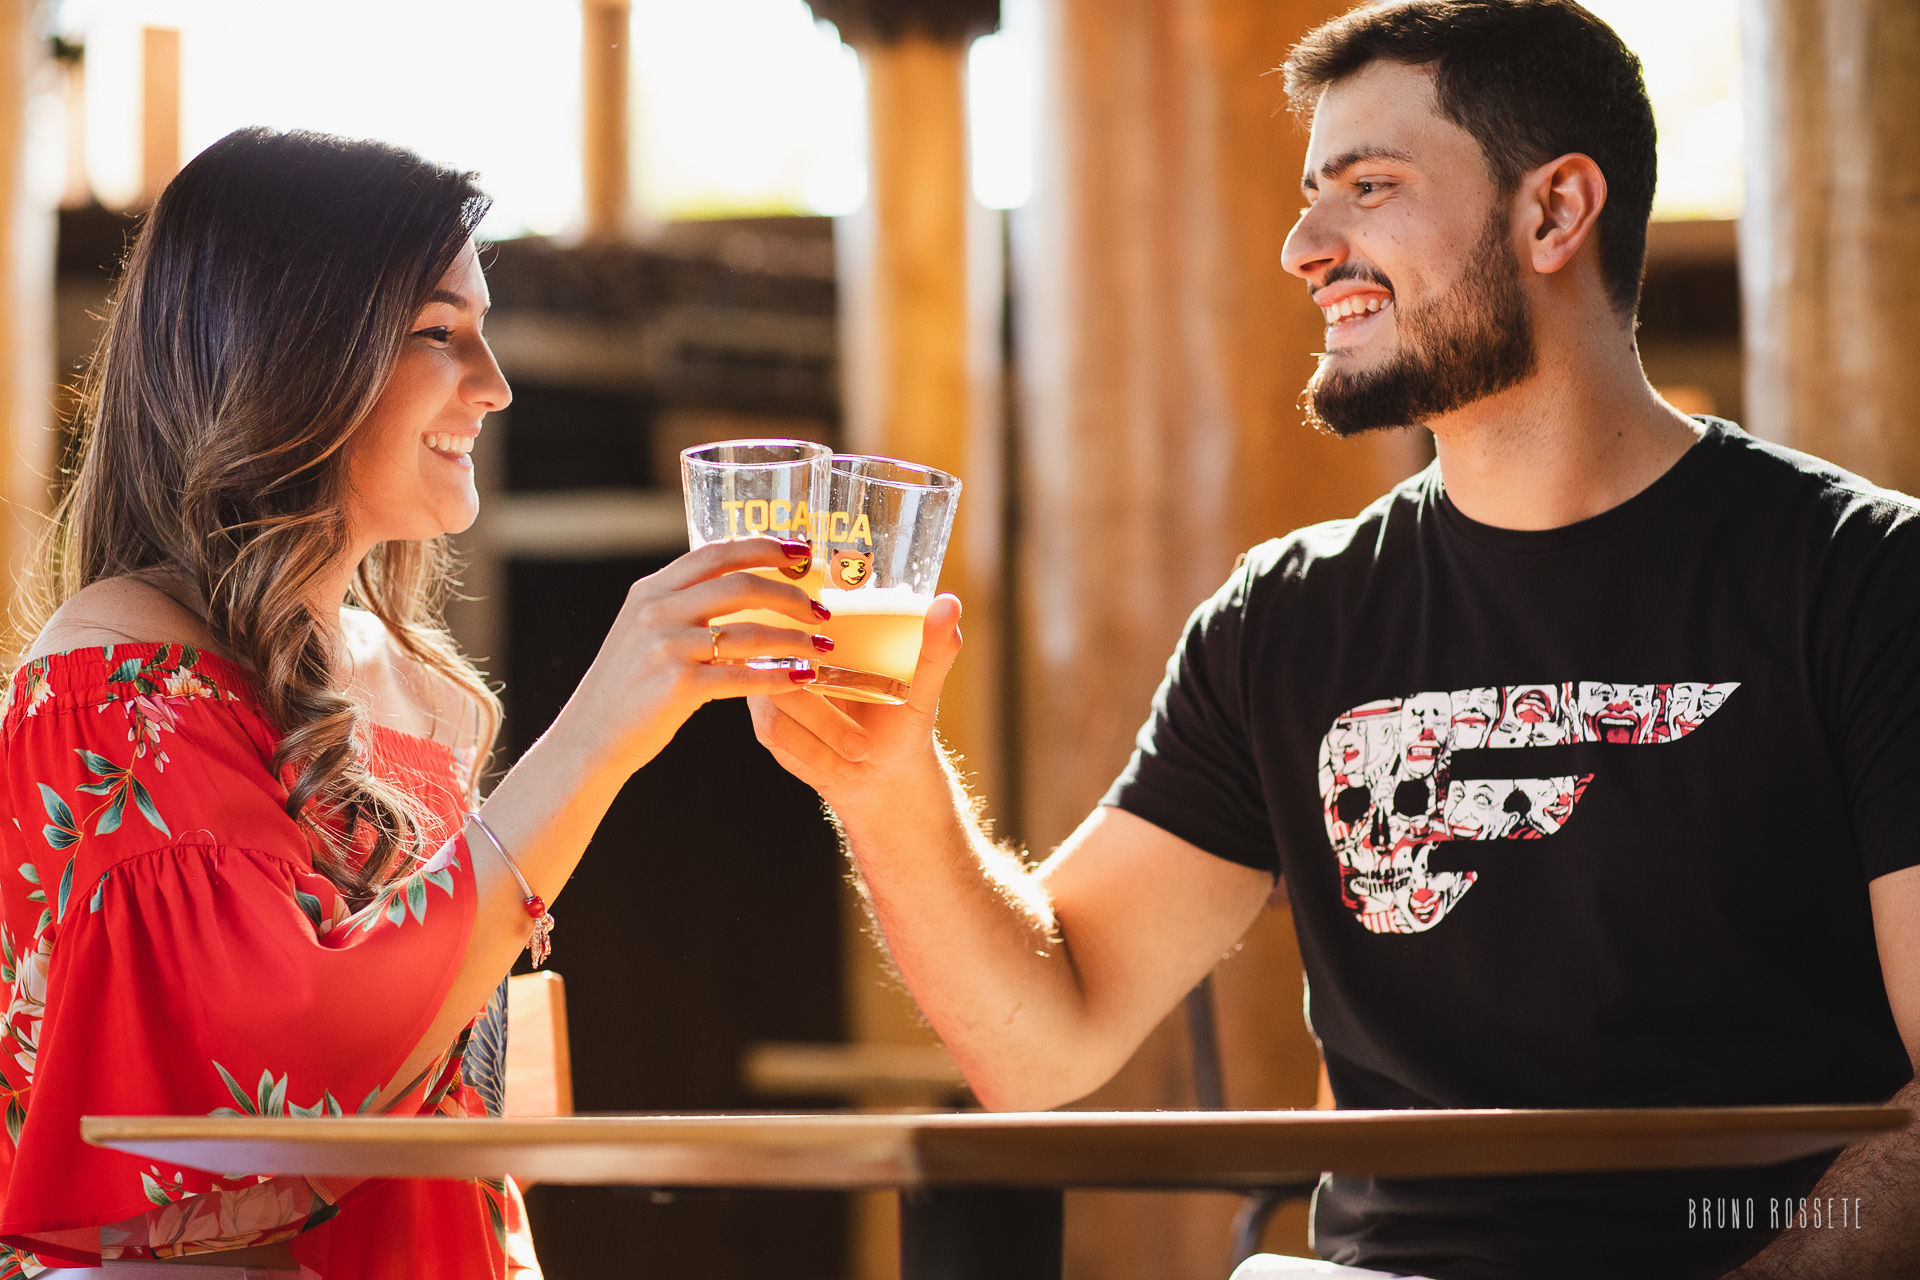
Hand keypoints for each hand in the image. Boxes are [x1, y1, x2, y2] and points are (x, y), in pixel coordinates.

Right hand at [559, 537, 830, 774]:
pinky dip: (779, 676)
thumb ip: (679, 605)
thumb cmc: (627, 687)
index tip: (800, 550)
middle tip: (820, 610)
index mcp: (651, 590)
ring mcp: (666, 647)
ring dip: (795, 639)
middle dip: (791, 595)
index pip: (717, 553)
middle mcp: (657, 611)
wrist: (589, 737)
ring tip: (822, 648)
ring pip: (750, 632)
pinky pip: (743, 676)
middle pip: (742, 586)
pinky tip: (803, 679)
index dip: (764, 547)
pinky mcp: (678, 685)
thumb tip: (734, 585)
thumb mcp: (641, 630)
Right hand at [748, 593, 962, 811]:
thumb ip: (936, 645)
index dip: (811, 618)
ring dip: (825, 728)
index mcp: (835, 624)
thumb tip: (949, 603)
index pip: (806, 601)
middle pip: (785, 650)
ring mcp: (776, 681)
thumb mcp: (923, 684)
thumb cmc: (904, 720)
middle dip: (825, 705)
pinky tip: (839, 760)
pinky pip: (774, 725)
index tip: (844, 662)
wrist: (884, 775)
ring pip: (780, 693)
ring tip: (859, 749)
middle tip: (864, 734)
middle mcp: (797, 648)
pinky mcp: (766, 717)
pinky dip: (813, 748)